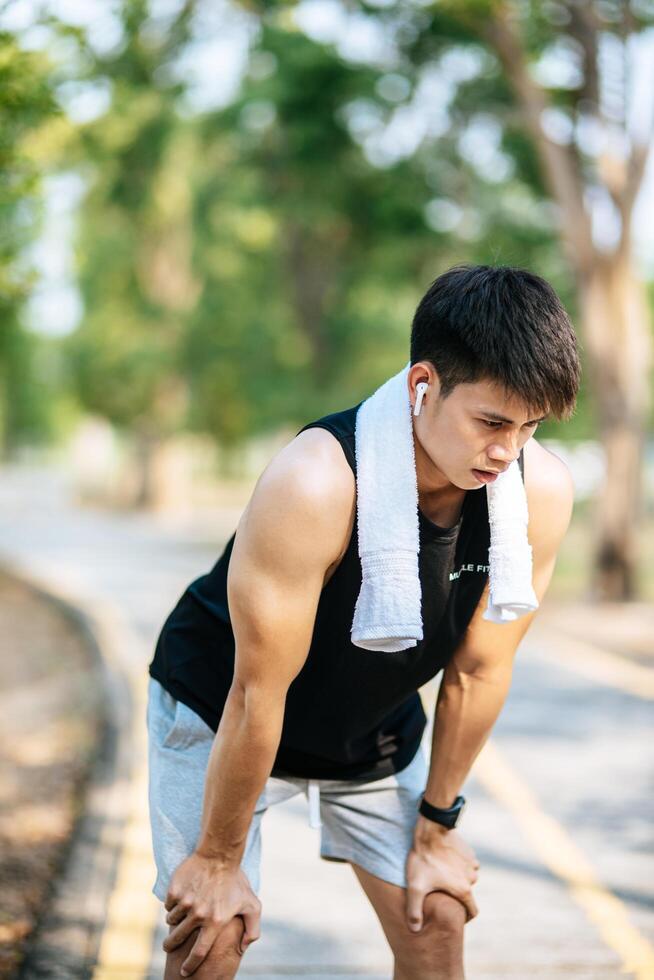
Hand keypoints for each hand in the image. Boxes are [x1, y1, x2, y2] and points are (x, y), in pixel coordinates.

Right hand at [163, 851, 260, 974]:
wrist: (219, 854)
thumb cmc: (236, 880)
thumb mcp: (252, 904)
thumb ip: (252, 929)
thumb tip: (244, 948)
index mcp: (215, 922)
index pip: (199, 952)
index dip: (191, 965)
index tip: (184, 972)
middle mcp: (199, 915)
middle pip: (179, 939)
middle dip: (171, 946)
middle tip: (168, 947)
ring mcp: (185, 902)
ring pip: (172, 920)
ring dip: (175, 920)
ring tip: (181, 913)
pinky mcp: (175, 890)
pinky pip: (168, 904)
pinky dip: (172, 904)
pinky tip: (182, 897)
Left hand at [405, 817, 479, 931]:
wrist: (431, 828)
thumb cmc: (423, 858)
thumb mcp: (415, 886)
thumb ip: (414, 910)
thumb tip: (414, 930)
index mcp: (463, 890)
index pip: (473, 911)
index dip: (465, 917)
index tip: (455, 916)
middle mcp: (472, 877)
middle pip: (467, 892)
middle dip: (456, 893)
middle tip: (440, 889)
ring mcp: (471, 862)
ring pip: (467, 876)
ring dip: (457, 877)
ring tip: (440, 873)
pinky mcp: (468, 850)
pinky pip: (465, 862)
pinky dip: (458, 864)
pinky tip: (443, 859)